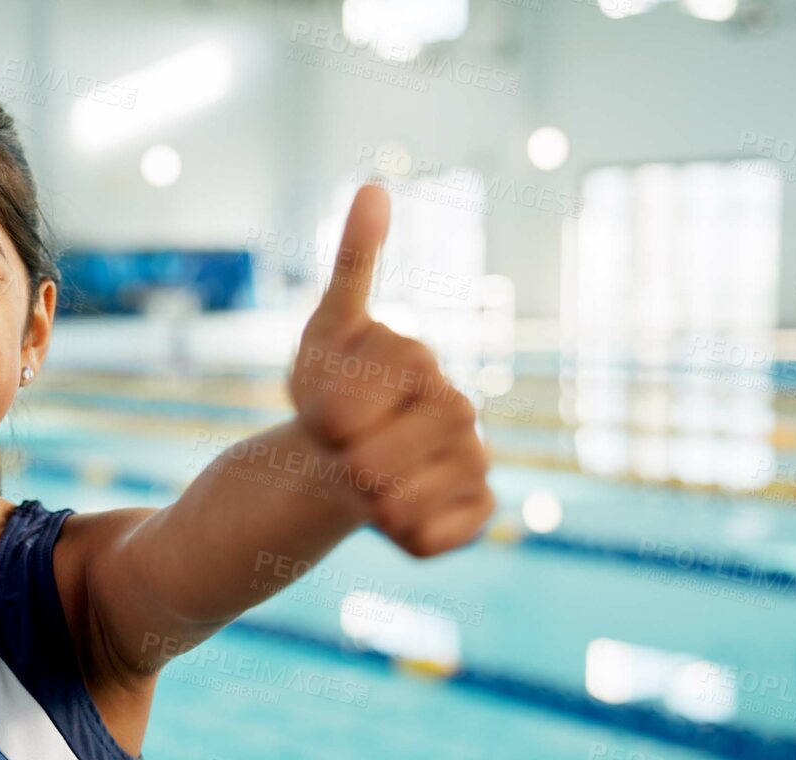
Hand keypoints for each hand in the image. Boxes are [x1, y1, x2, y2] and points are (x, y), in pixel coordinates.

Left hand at [288, 183, 493, 557]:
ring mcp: (473, 463)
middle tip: (337, 456)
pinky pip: (453, 534)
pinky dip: (413, 536)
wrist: (324, 466)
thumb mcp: (322, 333)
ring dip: (381, 499)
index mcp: (423, 366)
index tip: (321, 416)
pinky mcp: (474, 514)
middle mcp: (460, 411)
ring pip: (435, 488)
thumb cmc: (325, 395)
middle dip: (363, 453)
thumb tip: (375, 186)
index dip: (345, 403)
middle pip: (424, 434)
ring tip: (355, 488)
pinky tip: (386, 524)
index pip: (400, 377)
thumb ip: (353, 263)